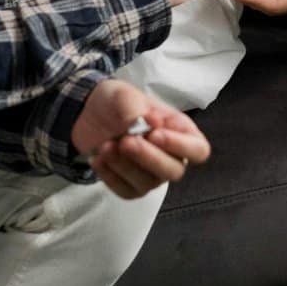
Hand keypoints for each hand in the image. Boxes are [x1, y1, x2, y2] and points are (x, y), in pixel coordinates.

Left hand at [71, 79, 210, 198]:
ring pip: (149, 184)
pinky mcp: (131, 186)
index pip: (198, 149)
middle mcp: (172, 156)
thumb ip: (136, 106)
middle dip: (149, 158)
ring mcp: (152, 174)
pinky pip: (127, 191)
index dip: (180, 146)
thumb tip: (150, 122)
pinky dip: (111, 177)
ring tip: (106, 146)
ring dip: (125, 165)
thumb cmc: (117, 102)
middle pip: (175, 171)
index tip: (154, 134)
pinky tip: (99, 159)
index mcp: (180, 130)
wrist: (88, 114)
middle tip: (126, 141)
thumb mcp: (124, 94)